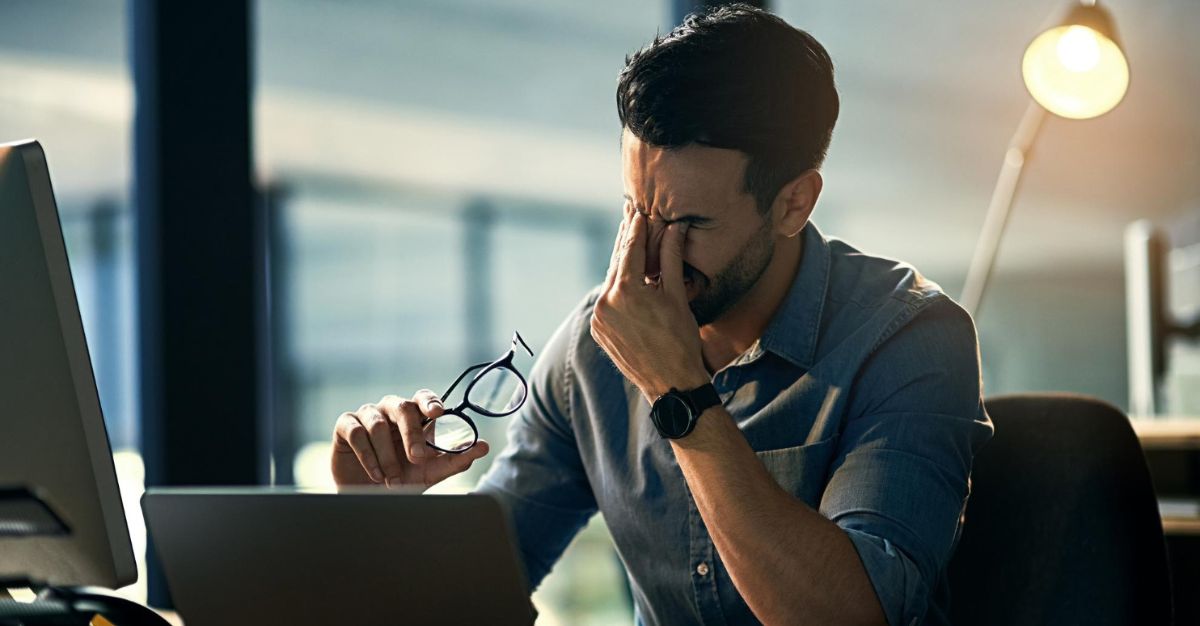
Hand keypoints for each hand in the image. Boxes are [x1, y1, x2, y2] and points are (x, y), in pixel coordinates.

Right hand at [331, 391, 489, 488]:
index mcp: (414, 416)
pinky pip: (357, 432)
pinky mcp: (346, 425)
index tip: (437, 412)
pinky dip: (368, 456)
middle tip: (418, 458)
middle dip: (412, 435)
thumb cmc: (403, 479)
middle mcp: (391, 410)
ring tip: (392, 479)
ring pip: (378, 424)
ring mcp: (368, 415)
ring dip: (387, 455)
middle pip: (403, 407)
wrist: (369, 498)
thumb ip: (456, 459)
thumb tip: (484, 447)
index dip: (430, 401)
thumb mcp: (431, 472)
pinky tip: (376, 474)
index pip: (423, 398)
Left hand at [590, 209, 709, 403]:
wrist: (670, 383)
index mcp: (626, 290)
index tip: (639, 212)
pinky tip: (628, 278)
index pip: (630, 249)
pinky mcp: (598, 330)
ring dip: (622, 264)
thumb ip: (670, 258)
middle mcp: (606, 302)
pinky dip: (617, 288)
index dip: (636, 228)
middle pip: (617, 262)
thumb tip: (674, 228)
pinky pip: (607, 301)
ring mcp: (599, 318)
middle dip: (626, 241)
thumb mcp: (677, 295)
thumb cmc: (681, 339)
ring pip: (610, 281)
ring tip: (631, 245)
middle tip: (631, 219)